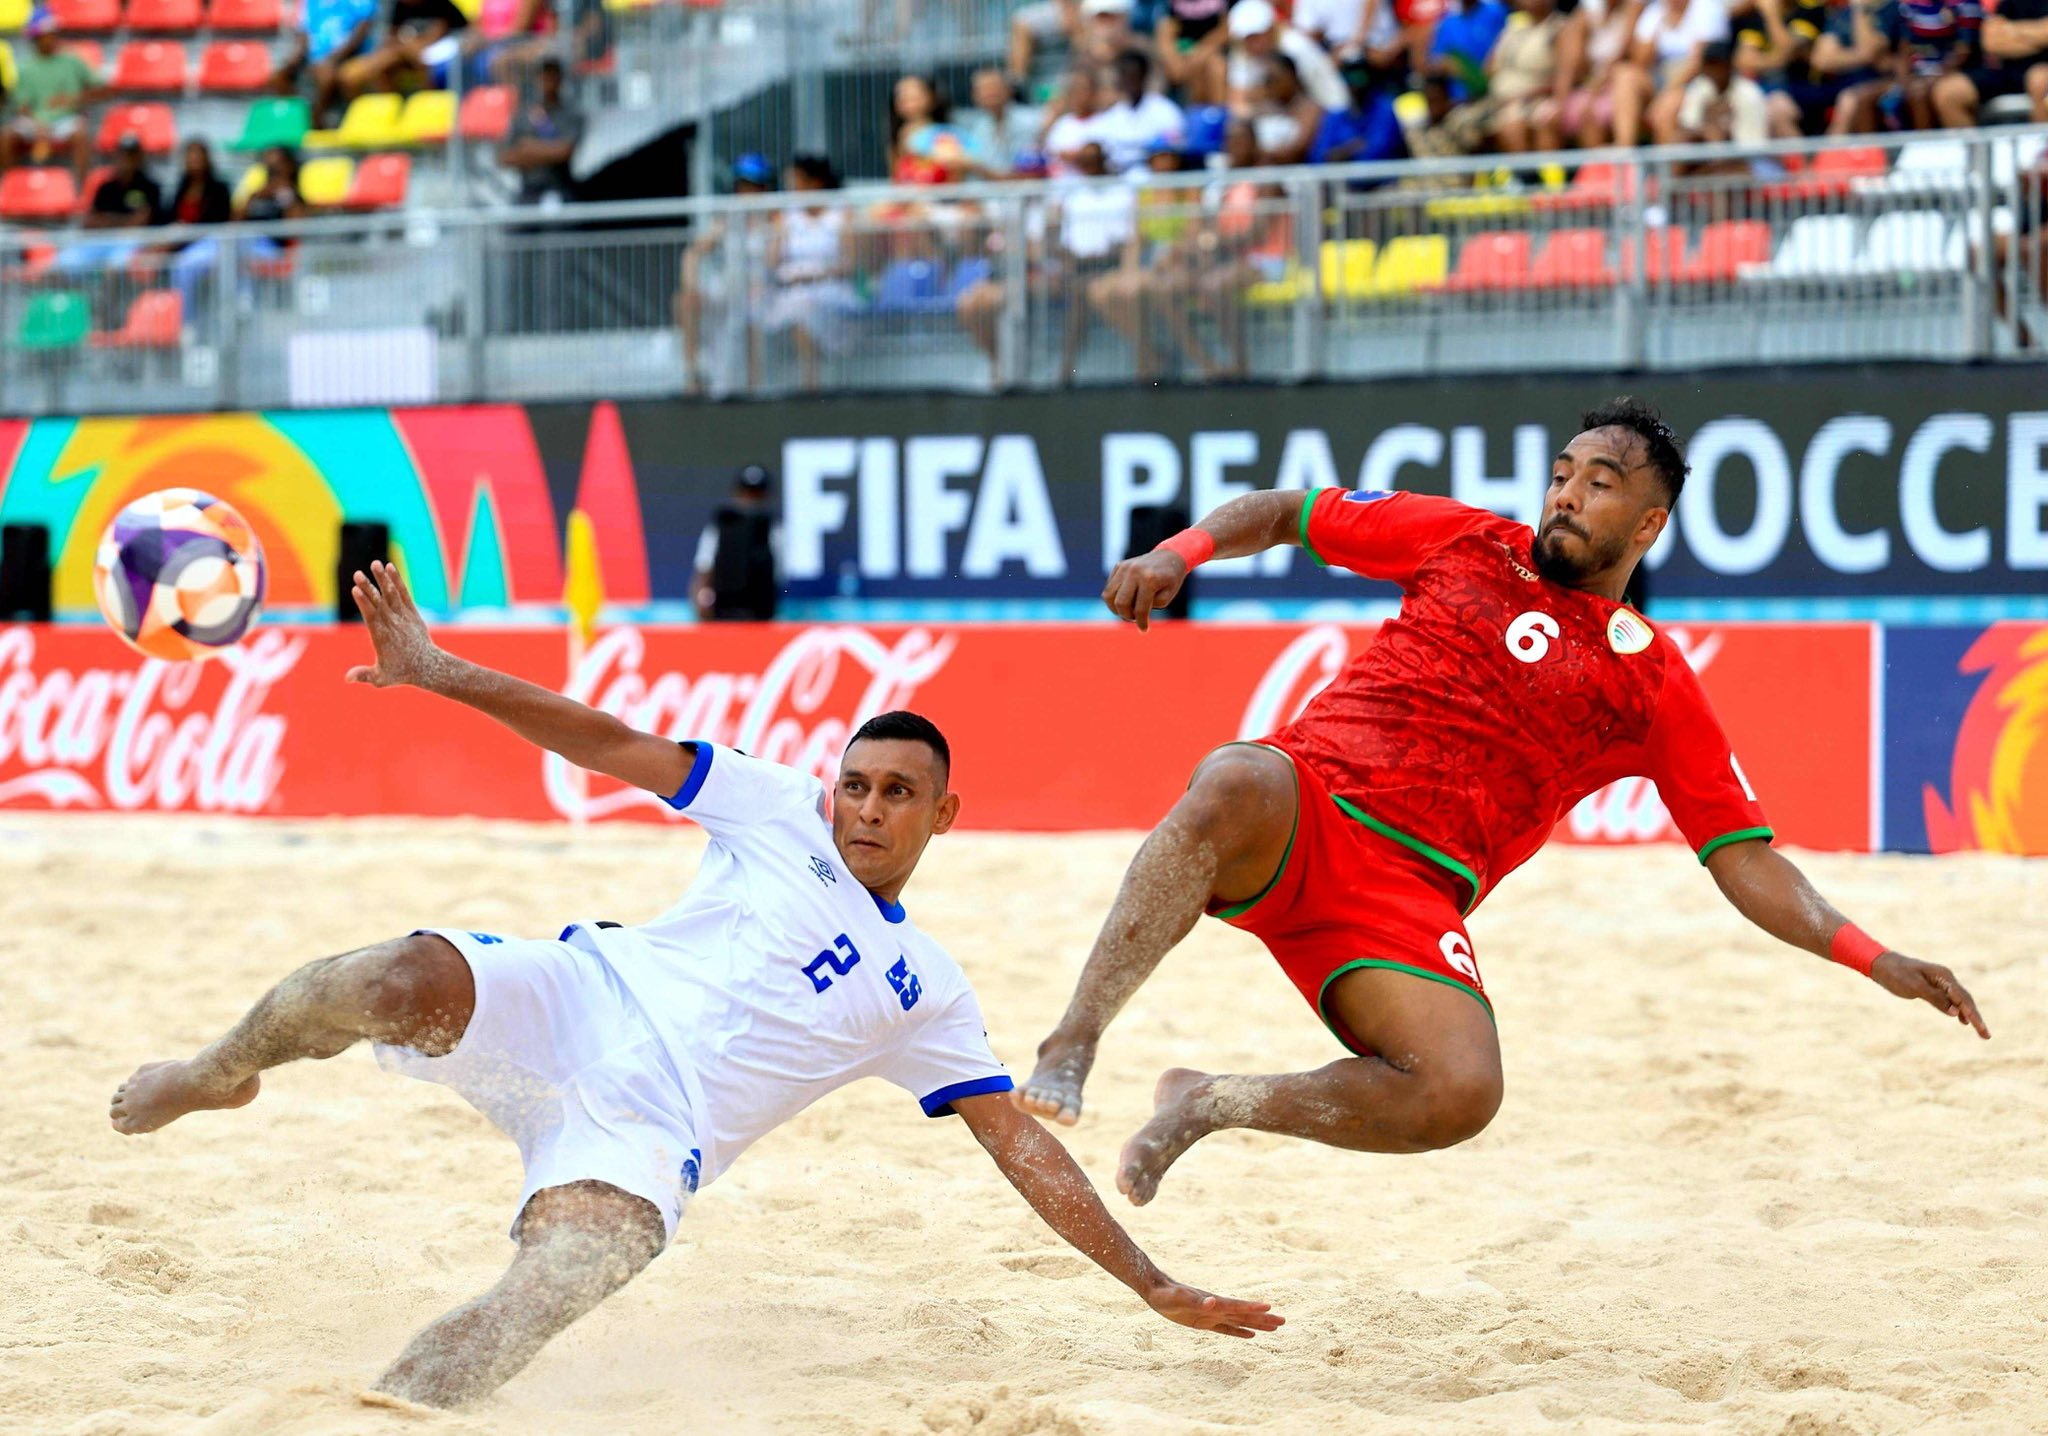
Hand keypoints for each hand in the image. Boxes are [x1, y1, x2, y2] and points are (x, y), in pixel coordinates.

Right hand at [346, 560, 442, 688]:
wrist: (428, 666)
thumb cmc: (401, 673)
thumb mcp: (382, 678)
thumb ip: (364, 675)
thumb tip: (347, 679)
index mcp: (382, 636)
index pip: (372, 616)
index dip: (364, 603)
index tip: (356, 590)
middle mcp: (393, 624)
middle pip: (379, 602)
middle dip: (368, 588)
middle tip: (357, 573)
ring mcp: (403, 617)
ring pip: (391, 594)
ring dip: (383, 579)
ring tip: (375, 563)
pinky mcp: (411, 613)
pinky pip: (403, 594)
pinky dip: (397, 581)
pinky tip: (389, 567)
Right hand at [1102, 551, 1187, 631]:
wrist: (1169, 556)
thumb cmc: (1170, 579)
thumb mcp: (1167, 596)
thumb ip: (1151, 606)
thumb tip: (1134, 612)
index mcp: (1148, 579)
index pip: (1140, 609)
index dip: (1141, 622)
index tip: (1144, 629)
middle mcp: (1134, 572)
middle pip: (1120, 603)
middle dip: (1127, 616)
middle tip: (1135, 619)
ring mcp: (1124, 567)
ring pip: (1109, 595)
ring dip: (1116, 608)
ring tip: (1128, 611)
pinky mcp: (1119, 566)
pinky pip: (1109, 587)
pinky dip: (1115, 597)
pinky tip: (1126, 599)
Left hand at [1143, 1278, 1284, 1338]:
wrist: (1157, 1291)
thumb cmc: (1166, 1295)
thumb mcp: (1179, 1299)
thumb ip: (1196, 1301)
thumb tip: (1213, 1302)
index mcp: (1213, 1302)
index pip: (1237, 1306)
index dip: (1253, 1308)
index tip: (1270, 1307)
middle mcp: (1217, 1308)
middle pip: (1245, 1314)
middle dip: (1263, 1318)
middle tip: (1283, 1322)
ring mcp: (1213, 1315)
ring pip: (1240, 1321)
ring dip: (1257, 1324)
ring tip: (1275, 1327)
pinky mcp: (1206, 1322)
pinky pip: (1227, 1329)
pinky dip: (1240, 1332)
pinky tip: (1251, 1334)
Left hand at [1870, 951, 1989, 1038]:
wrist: (1882, 964)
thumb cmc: (1896, 974)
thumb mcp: (1914, 986)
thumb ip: (1935, 998)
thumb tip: (1955, 1013)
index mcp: (1944, 976)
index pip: (1962, 998)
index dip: (1972, 1014)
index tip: (1979, 1028)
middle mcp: (1946, 979)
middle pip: (1966, 1000)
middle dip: (1976, 1018)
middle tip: (1986, 1036)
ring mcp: (1940, 983)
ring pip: (1960, 1001)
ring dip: (1970, 1016)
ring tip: (1981, 1032)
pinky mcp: (1933, 988)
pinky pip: (1951, 1001)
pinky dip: (1959, 1011)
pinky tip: (1963, 1021)